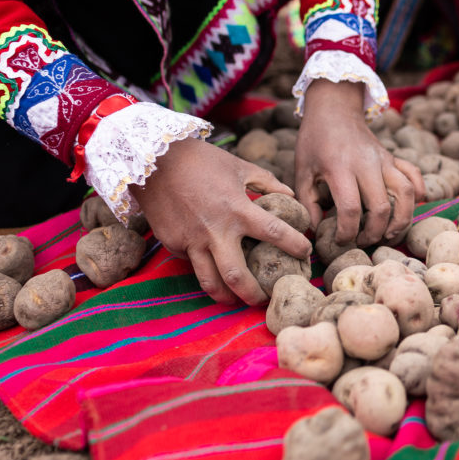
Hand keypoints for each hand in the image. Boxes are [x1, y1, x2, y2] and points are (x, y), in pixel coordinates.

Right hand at [132, 138, 311, 304]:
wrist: (152, 159)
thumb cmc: (201, 160)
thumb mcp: (239, 167)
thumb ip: (267, 182)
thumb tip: (290, 196)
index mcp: (238, 210)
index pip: (275, 233)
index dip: (296, 245)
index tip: (306, 253)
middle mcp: (216, 231)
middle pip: (238, 277)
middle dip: (255, 295)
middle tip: (265, 299)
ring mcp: (192, 241)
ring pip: (210, 282)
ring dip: (226, 297)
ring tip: (237, 300)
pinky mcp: (173, 243)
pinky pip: (191, 263)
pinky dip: (203, 268)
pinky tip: (212, 269)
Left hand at [295, 80, 423, 245]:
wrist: (334, 108)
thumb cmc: (315, 141)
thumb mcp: (302, 170)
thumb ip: (307, 202)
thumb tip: (316, 229)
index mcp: (340, 168)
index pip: (350, 209)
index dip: (347, 232)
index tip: (341, 240)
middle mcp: (367, 164)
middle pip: (381, 207)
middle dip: (374, 232)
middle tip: (363, 241)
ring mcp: (384, 160)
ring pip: (406, 193)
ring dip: (402, 219)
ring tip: (390, 234)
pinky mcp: (394, 157)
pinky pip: (414, 175)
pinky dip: (419, 193)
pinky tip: (411, 207)